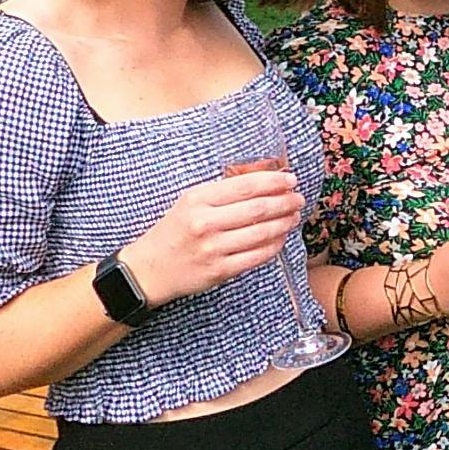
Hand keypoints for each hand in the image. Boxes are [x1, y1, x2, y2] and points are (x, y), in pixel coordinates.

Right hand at [125, 164, 302, 304]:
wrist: (149, 269)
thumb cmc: (174, 231)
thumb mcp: (191, 202)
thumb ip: (223, 191)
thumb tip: (264, 178)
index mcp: (197, 199)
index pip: (245, 186)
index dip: (274, 181)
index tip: (290, 179)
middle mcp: (205, 223)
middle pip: (258, 208)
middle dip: (285, 201)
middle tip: (298, 198)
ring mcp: (213, 248)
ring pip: (262, 233)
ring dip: (284, 223)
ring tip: (294, 216)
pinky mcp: (219, 271)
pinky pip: (257, 256)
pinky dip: (275, 245)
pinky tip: (281, 237)